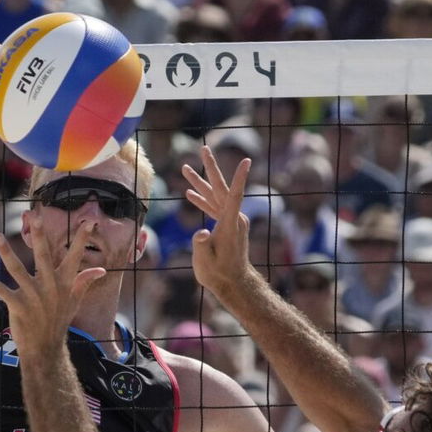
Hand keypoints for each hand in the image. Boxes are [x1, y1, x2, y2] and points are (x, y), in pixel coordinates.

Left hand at [0, 222, 106, 353]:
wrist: (45, 347)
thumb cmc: (59, 320)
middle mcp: (50, 286)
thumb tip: (101, 270)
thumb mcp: (75, 300)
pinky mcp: (18, 305)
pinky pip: (1, 290)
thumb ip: (85, 282)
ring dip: (5, 253)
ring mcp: (33, 296)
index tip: (88, 222)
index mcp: (64, 283)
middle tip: (35, 217)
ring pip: (17, 269)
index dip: (81, 240)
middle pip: (43, 256)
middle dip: (39, 236)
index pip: (75, 257)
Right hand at [181, 146, 251, 297]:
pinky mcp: (225, 225)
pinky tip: (190, 193)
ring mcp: (230, 221)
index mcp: (230, 223)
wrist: (232, 282)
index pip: (235, 195)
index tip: (246, 160)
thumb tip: (199, 233)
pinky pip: (213, 207)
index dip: (239, 177)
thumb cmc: (218, 273)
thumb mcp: (204, 260)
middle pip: (221, 188)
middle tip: (203, 148)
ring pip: (215, 196)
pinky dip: (202, 199)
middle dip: (210, 168)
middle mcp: (233, 218)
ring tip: (184, 168)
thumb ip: (200, 245)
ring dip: (200, 183)